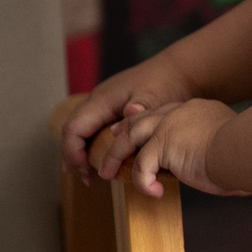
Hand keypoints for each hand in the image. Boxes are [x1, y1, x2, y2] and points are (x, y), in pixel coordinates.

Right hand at [62, 62, 196, 183]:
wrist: (179, 71)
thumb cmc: (167, 83)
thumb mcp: (157, 96)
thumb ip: (144, 105)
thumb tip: (130, 111)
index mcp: (102, 99)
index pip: (73, 129)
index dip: (73, 153)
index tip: (86, 172)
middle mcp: (98, 100)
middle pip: (72, 131)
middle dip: (74, 157)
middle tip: (87, 180)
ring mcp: (104, 104)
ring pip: (82, 130)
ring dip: (81, 153)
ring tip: (89, 175)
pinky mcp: (113, 108)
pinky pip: (94, 129)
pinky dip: (92, 146)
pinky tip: (103, 160)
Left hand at [97, 99, 249, 198]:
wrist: (248, 150)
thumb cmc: (250, 156)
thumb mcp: (233, 152)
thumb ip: (225, 160)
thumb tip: (240, 187)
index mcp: (197, 109)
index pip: (163, 112)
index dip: (146, 122)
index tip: (133, 131)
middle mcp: (180, 112)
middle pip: (141, 119)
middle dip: (122, 132)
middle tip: (112, 143)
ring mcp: (169, 125)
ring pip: (131, 137)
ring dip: (115, 156)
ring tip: (106, 173)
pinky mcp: (164, 144)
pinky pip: (142, 165)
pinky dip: (143, 182)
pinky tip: (154, 194)